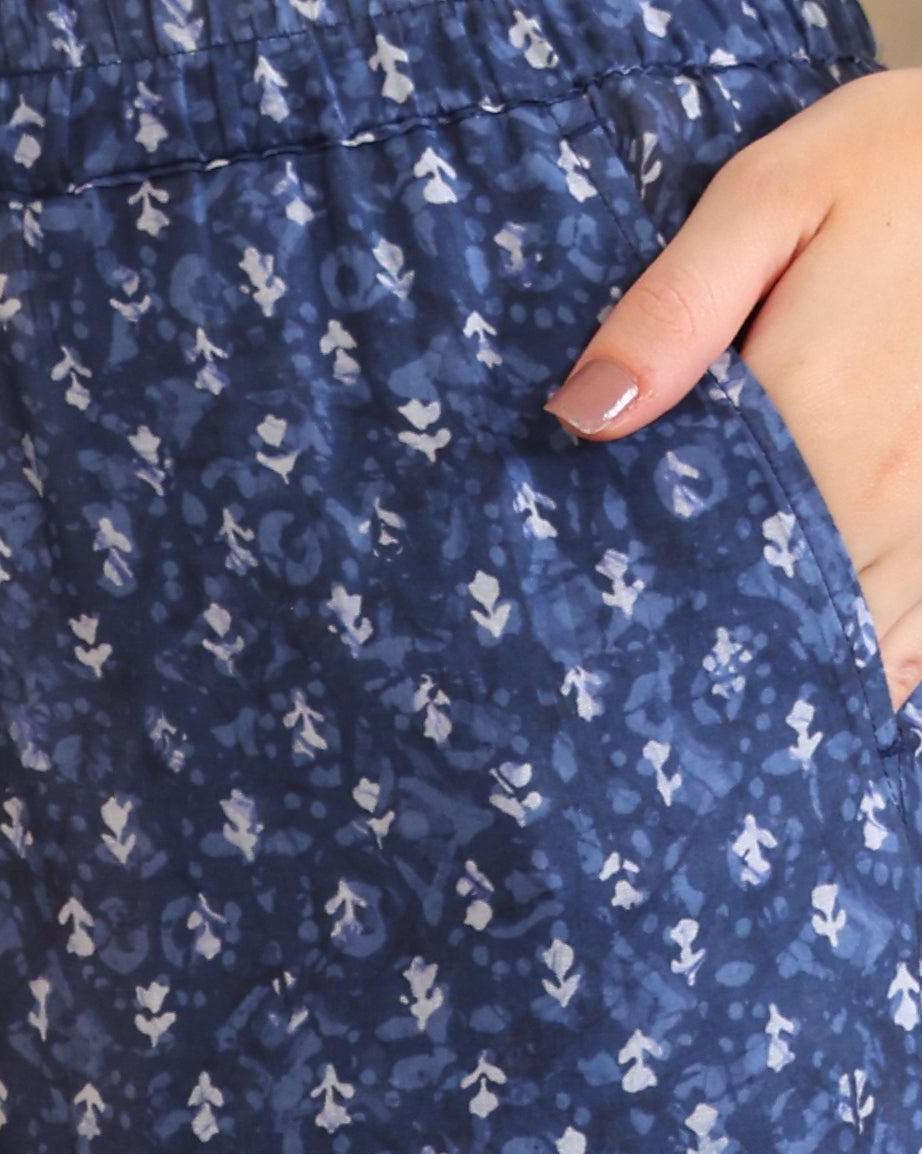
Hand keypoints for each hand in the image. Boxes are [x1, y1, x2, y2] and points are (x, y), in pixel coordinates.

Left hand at [544, 68, 921, 711]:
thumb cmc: (897, 167)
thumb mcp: (770, 196)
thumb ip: (672, 312)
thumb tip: (579, 416)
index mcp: (817, 411)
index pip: (700, 546)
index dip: (648, 594)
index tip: (597, 616)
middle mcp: (887, 488)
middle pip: (779, 610)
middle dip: (712, 640)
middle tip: (645, 658)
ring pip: (859, 643)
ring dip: (793, 663)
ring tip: (721, 673)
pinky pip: (919, 643)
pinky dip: (873, 664)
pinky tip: (820, 666)